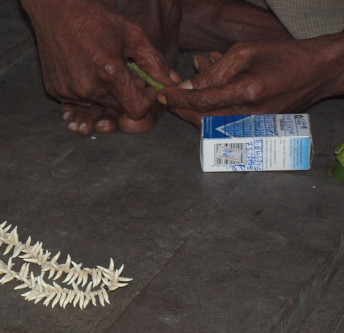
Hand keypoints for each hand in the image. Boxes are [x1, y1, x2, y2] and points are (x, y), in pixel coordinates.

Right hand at [21, 0, 179, 133]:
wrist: (57, 10)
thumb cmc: (96, 18)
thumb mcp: (132, 33)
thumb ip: (154, 61)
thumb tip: (170, 82)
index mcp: (110, 73)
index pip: (136, 110)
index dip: (146, 101)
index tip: (145, 87)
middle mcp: (88, 88)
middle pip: (118, 109)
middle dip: (126, 95)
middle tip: (124, 72)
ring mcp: (69, 92)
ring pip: (97, 106)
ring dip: (105, 93)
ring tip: (102, 68)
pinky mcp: (56, 91)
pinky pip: (78, 101)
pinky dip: (86, 90)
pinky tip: (84, 69)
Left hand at [159, 33, 343, 126]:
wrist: (317, 72)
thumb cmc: (283, 57)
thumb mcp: (244, 53)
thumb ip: (213, 71)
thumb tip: (186, 88)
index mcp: (247, 92)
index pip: (201, 102)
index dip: (178, 99)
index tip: (163, 94)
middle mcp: (249, 116)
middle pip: (200, 121)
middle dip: (180, 109)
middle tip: (168, 96)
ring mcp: (253, 127)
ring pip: (209, 126)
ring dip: (192, 110)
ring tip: (187, 89)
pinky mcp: (254, 131)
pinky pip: (222, 125)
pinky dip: (209, 112)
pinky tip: (207, 93)